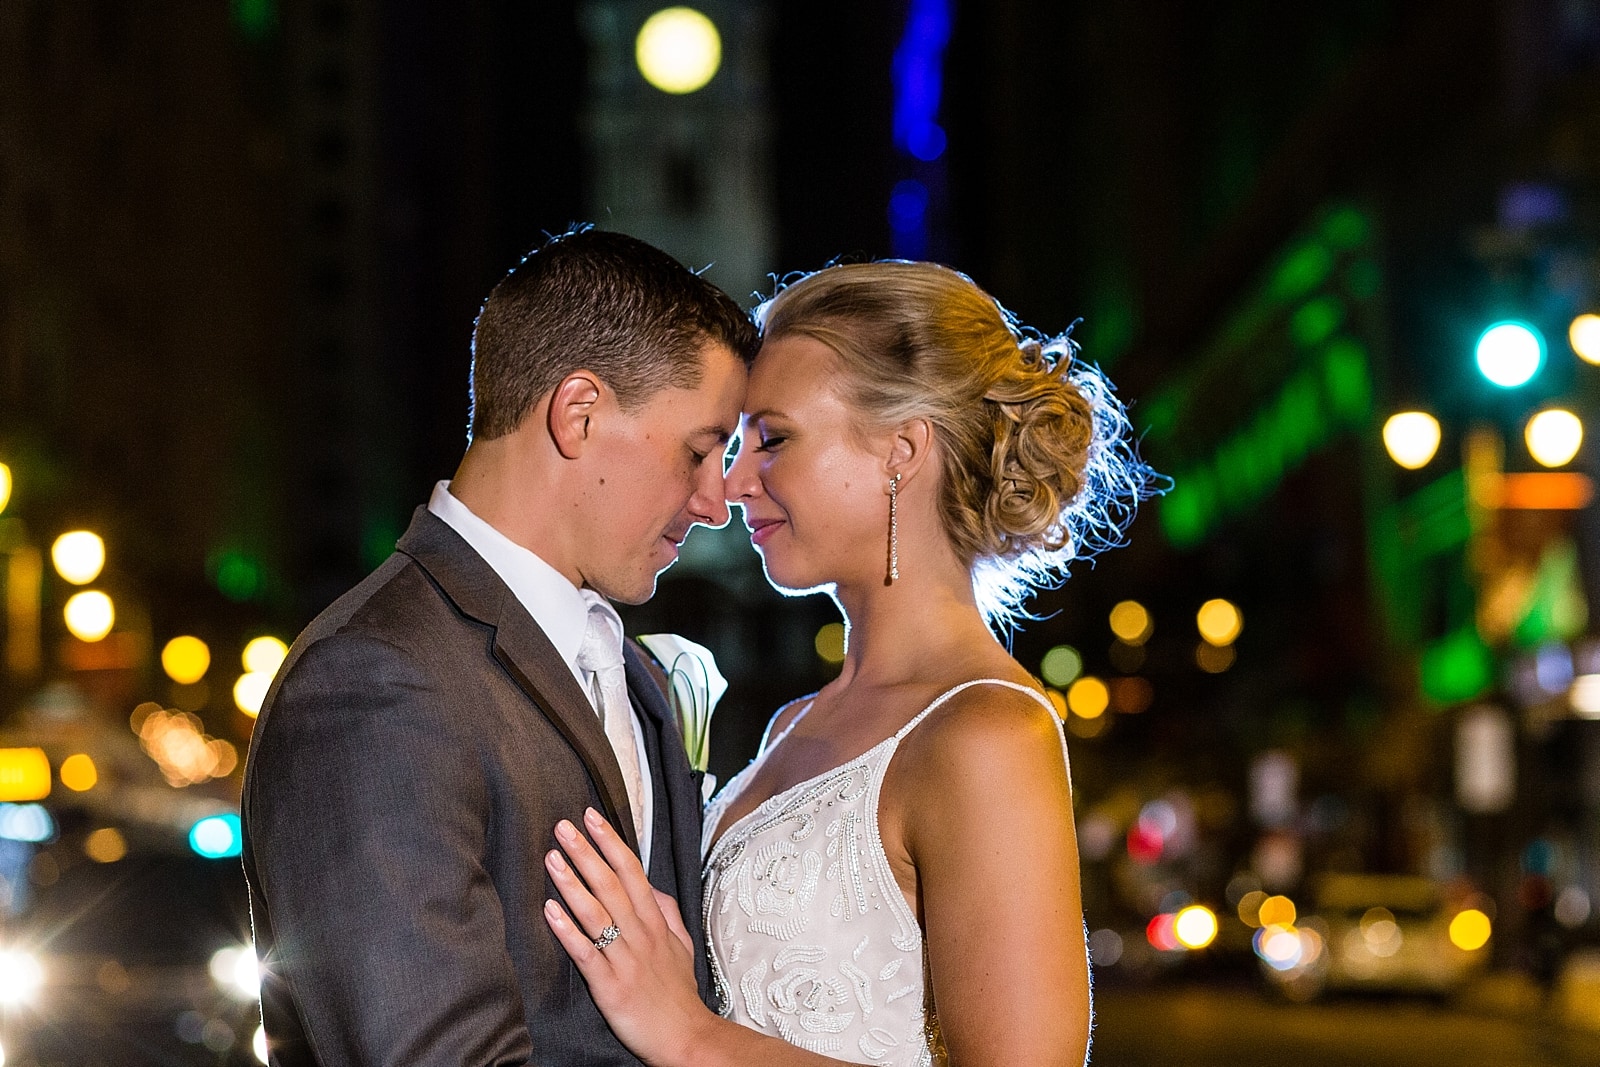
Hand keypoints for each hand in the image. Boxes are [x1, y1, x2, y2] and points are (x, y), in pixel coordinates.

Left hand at [544, 808, 713, 1066]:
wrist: (685, 1036)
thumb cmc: (678, 992)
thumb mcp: (682, 946)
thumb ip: (668, 912)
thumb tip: (654, 887)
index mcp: (656, 922)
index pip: (632, 872)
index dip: (611, 843)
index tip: (592, 817)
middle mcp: (641, 934)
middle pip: (611, 885)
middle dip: (586, 853)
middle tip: (563, 827)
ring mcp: (625, 959)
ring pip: (597, 913)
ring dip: (572, 884)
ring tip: (551, 858)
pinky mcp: (610, 986)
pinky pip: (586, 953)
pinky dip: (568, 931)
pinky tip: (550, 910)